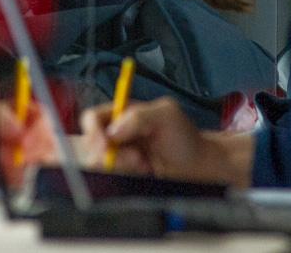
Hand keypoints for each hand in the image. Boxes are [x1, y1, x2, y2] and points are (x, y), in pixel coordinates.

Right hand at [80, 97, 253, 187]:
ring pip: (99, 162)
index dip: (93, 131)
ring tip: (143, 164)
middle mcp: (116, 134)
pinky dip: (125, 176)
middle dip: (109, 153)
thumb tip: (113, 131)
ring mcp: (119, 155)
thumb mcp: (166, 115)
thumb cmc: (185, 137)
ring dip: (119, 165)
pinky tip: (143, 171)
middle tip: (134, 157)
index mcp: (121, 113)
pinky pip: (111, 176)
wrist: (199, 166)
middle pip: (91, 143)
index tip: (105, 144)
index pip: (92, 118)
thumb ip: (139, 117)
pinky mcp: (124, 173)